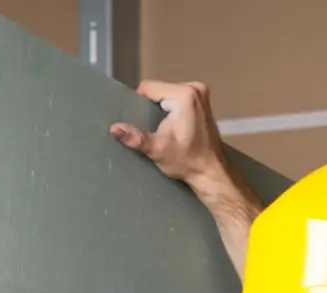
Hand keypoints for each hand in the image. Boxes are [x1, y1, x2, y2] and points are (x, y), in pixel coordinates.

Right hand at [110, 80, 234, 199]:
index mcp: (184, 95)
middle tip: (153, 129)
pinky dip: (171, 109)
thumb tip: (114, 128)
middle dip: (151, 107)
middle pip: (159, 90)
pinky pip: (177, 98)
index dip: (139, 103)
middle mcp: (195, 88)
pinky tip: (172, 126)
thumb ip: (136, 137)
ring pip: (167, 93)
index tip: (143, 123)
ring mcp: (201, 94)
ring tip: (162, 129)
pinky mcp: (203, 101)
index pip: (149, 87)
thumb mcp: (158, 150)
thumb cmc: (187, 161)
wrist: (211, 172)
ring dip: (161, 108)